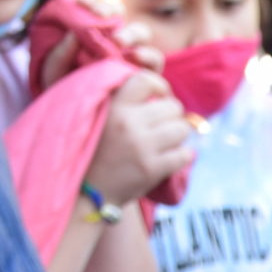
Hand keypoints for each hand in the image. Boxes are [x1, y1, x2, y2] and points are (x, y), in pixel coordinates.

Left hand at [35, 13, 162, 88]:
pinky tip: (135, 59)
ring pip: (142, 35)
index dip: (92, 2)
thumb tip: (74, 34)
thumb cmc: (65, 98)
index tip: (82, 2)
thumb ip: (58, 55)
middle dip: (114, 14)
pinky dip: (147, 56)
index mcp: (91, 36)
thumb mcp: (53, 76)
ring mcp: (133, 60)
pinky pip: (154, 63)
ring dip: (133, 34)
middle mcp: (114, 44)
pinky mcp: (147, 78)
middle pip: (122, 18)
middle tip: (102, 19)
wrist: (81, 129)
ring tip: (120, 43)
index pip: (95, 11)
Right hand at [84, 72, 193, 206]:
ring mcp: (142, 147)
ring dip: (178, 134)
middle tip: (163, 124)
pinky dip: (182, 155)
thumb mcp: (96, 114)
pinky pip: (185, 154)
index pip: (147, 80)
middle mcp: (128, 123)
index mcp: (113, 106)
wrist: (86, 190)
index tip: (159, 96)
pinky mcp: (152, 169)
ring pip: (182, 129)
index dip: (159, 86)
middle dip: (172, 115)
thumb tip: (156, 87)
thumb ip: (119, 98)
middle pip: (173, 106)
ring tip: (167, 140)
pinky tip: (172, 157)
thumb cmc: (93, 149)